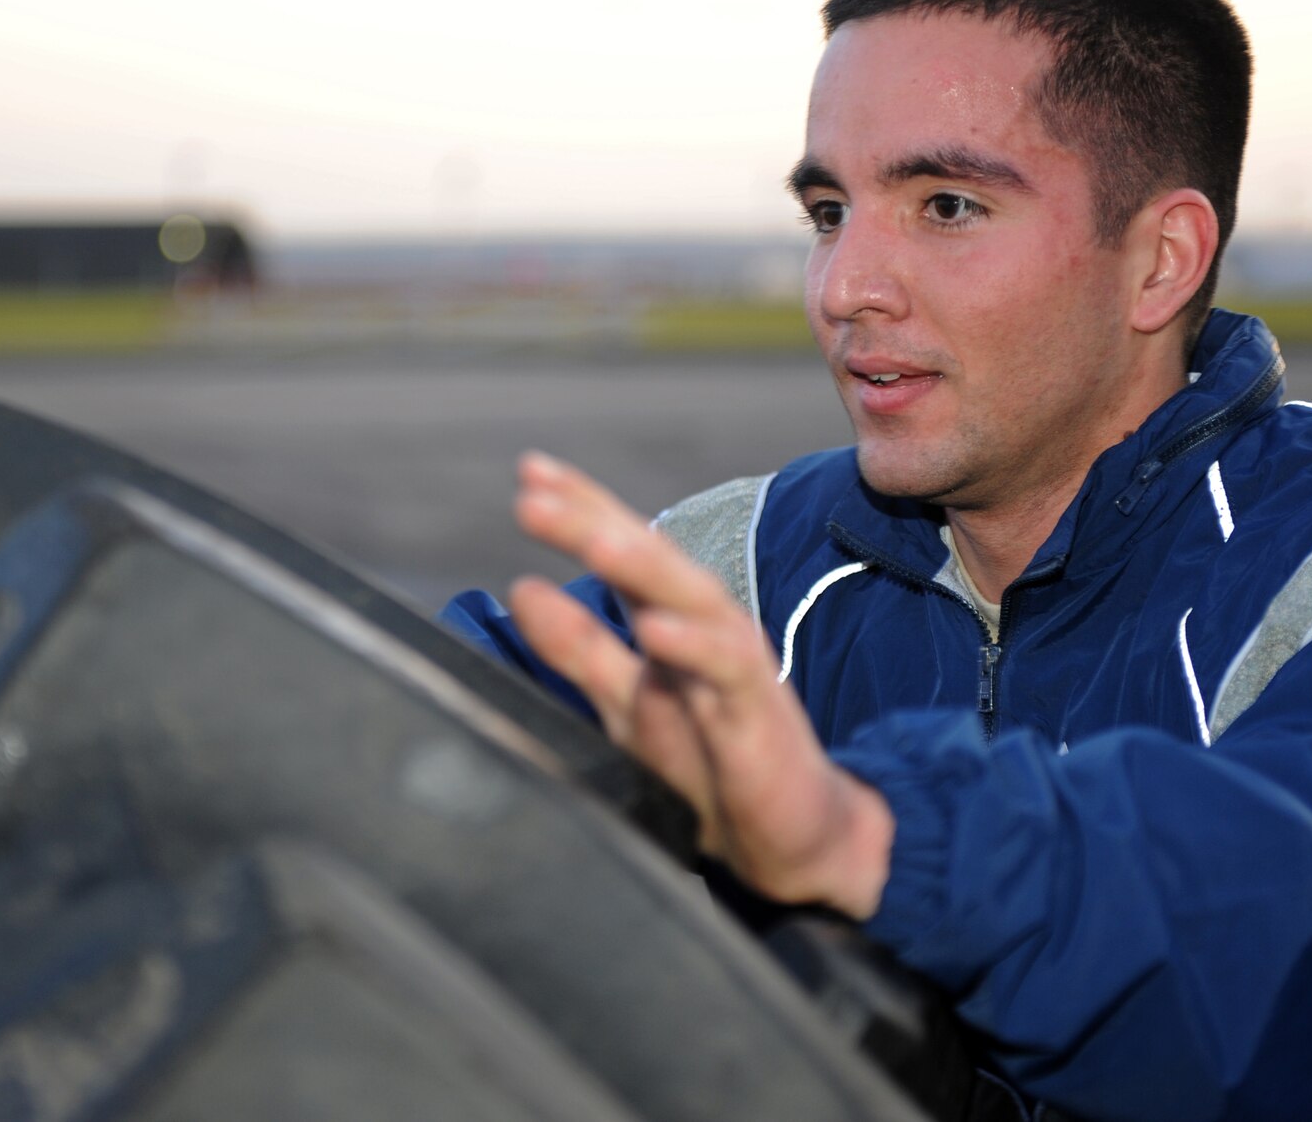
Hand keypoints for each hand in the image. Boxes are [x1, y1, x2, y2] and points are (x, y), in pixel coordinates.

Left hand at [507, 451, 892, 917]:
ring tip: (594, 539)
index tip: (529, 471)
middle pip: (651, 558)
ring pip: (692, 600)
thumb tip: (521, 587)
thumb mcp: (626, 704)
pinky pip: (728, 671)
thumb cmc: (709, 766)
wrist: (790, 839)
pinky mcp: (758, 712)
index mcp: (668, 619)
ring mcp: (733, 664)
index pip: (622, 551)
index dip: (580, 507)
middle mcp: (702, 628)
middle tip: (535, 493)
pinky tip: (655, 630)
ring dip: (643, 566)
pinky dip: (693, 647)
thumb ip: (579, 648)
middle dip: (595, 521)